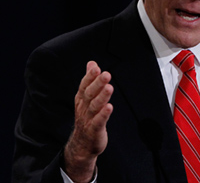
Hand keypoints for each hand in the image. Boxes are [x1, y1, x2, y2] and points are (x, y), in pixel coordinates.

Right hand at [64, 61, 113, 182]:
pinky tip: (109, 107)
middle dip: (97, 84)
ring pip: (95, 106)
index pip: (84, 85)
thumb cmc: (87, 117)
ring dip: (102, 97)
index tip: (96, 68)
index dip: (90, 77)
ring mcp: (88, 119)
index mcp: (82, 99)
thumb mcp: (86, 97)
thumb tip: (91, 63)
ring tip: (109, 88)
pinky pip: (99, 121)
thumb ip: (90, 80)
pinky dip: (103, 115)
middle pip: (90, 94)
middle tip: (106, 74)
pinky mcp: (94, 130)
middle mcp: (84, 107)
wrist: (82, 144)